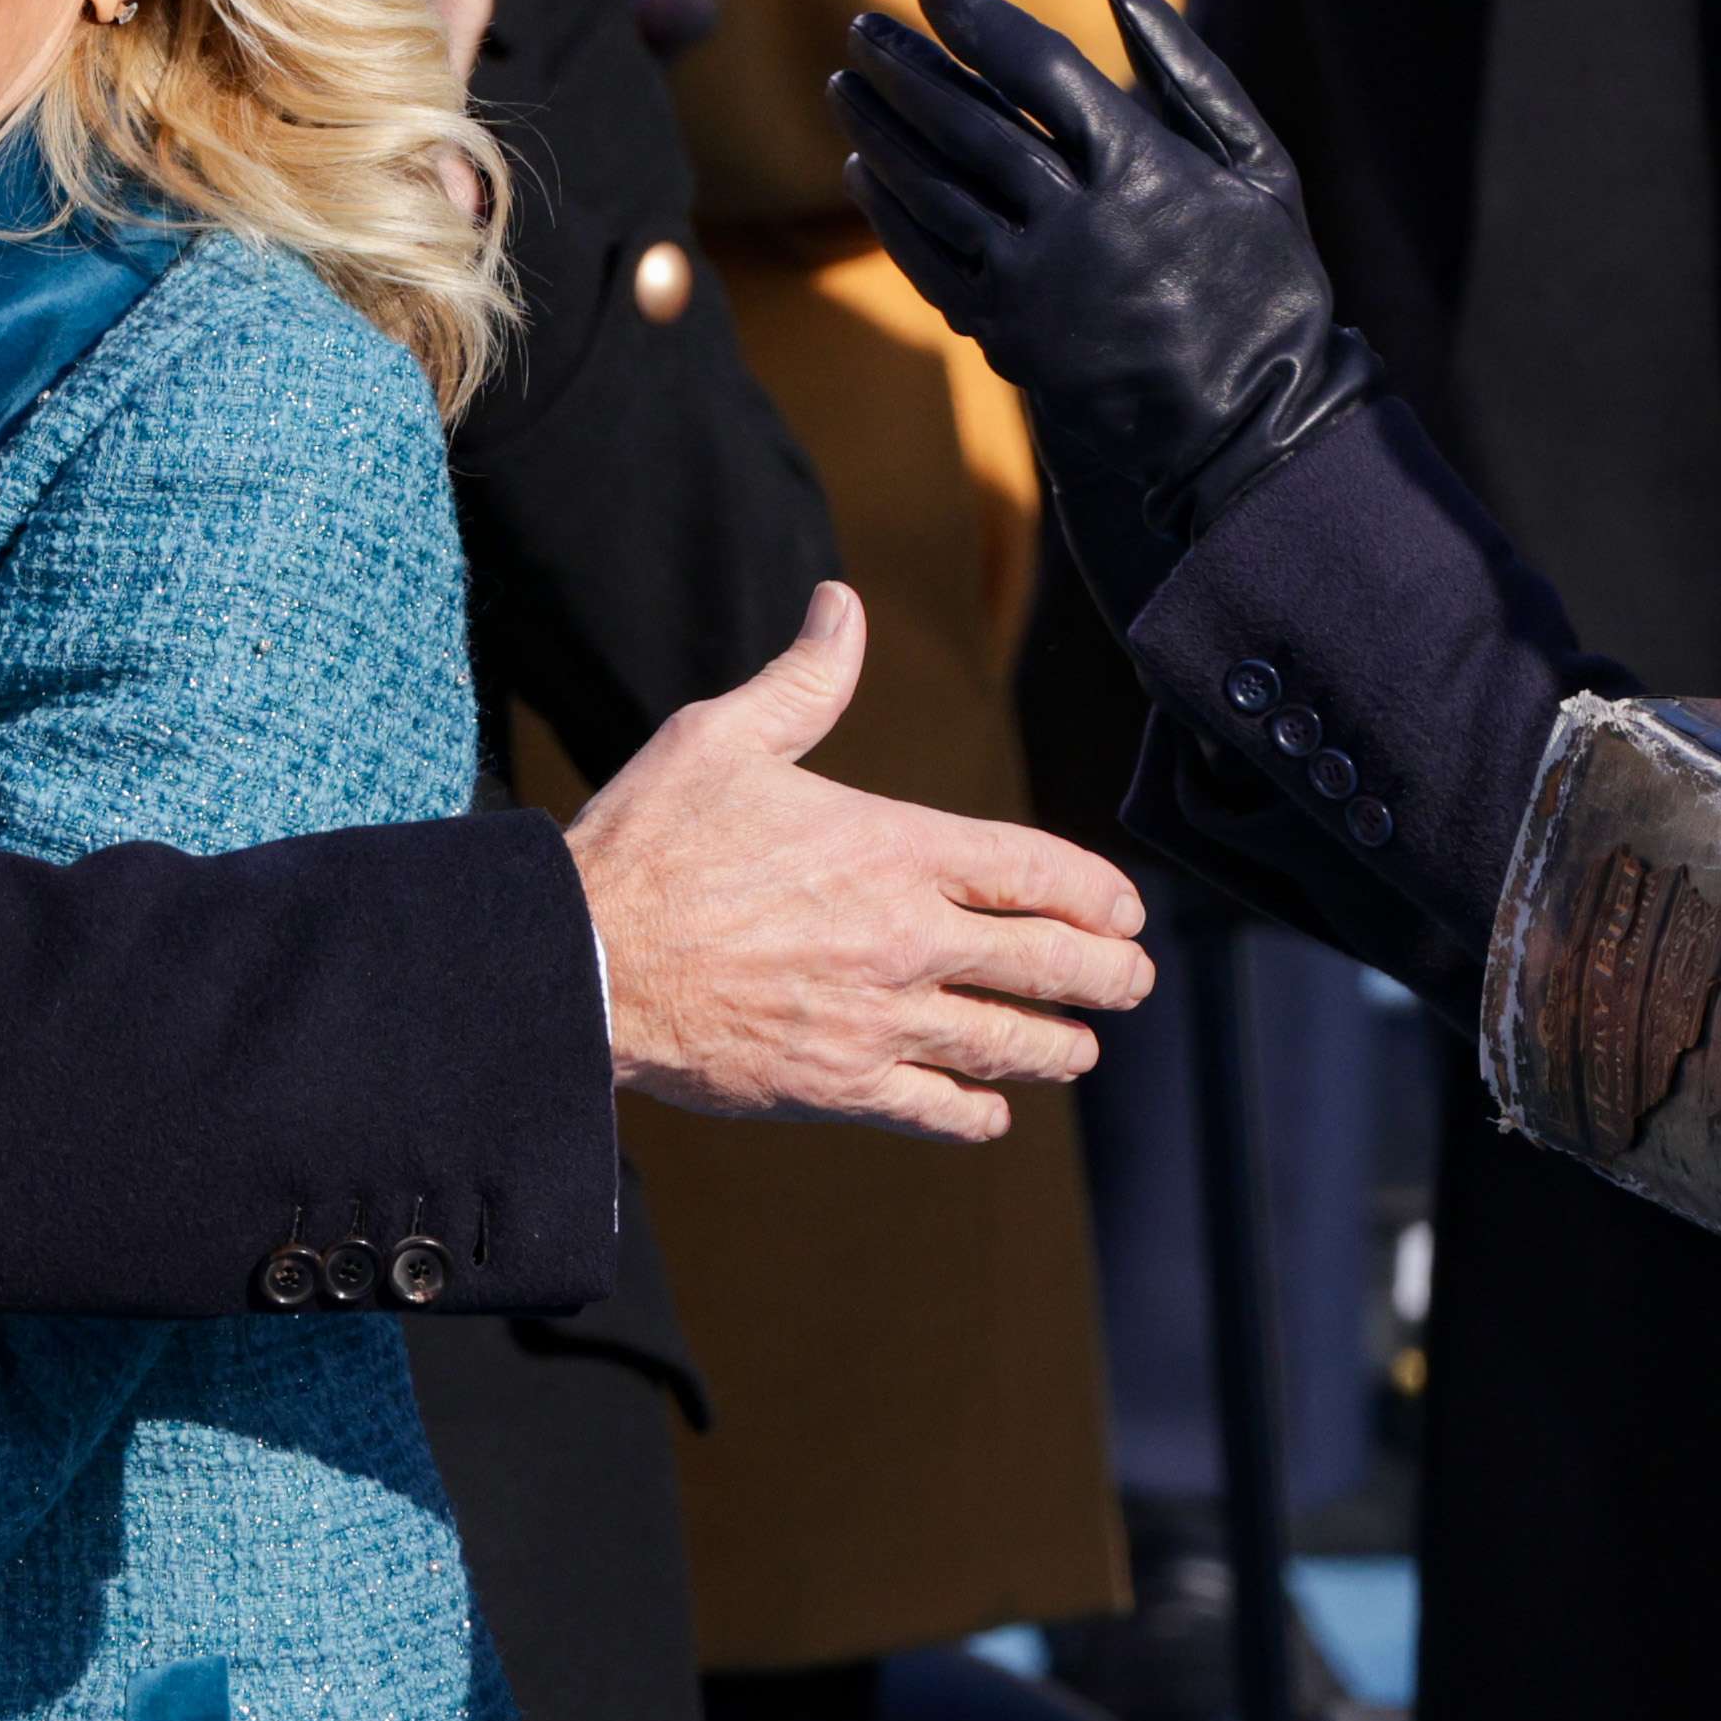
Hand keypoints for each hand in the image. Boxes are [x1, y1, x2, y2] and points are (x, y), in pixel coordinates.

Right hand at [569, 581, 1152, 1141]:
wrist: (587, 962)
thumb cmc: (650, 844)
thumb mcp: (725, 738)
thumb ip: (805, 680)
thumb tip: (842, 605)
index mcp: (892, 849)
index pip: (1031, 870)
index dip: (1093, 893)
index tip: (1126, 911)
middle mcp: (904, 938)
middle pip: (1042, 962)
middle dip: (1104, 975)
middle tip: (1133, 982)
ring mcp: (876, 1018)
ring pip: (1001, 1043)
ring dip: (1055, 1047)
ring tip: (1081, 1049)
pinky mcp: (836, 1082)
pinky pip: (932, 1108)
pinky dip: (973, 1113)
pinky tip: (991, 1115)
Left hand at [829, 0, 1377, 617]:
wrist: (1251, 422)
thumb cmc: (1264, 282)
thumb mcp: (1260, 166)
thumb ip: (1191, 71)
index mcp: (1142, 168)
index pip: (1039, 70)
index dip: (979, 22)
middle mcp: (1076, 220)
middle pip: (967, 123)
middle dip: (907, 67)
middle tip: (863, 26)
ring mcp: (1032, 281)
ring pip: (933, 187)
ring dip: (880, 129)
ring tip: (845, 82)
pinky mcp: (1004, 333)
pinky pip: (926, 260)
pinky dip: (888, 209)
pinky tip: (861, 168)